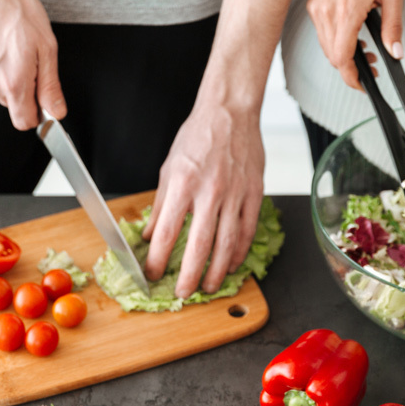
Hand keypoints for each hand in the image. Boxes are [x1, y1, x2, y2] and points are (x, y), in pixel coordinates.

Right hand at [0, 0, 65, 129]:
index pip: (25, 122)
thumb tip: (56, 112)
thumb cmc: (15, 11)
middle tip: (31, 59)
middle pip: (13, 105)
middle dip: (25, 89)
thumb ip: (50, 86)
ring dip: (10, 75)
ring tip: (14, 46)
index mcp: (13, 85)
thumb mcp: (46, 48)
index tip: (44, 99)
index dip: (39, 114)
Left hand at [141, 99, 264, 297]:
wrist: (229, 113)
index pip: (168, 232)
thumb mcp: (168, 168)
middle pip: (200, 245)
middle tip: (183, 293)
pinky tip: (233, 264)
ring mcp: (236, 194)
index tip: (152, 273)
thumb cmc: (197, 137)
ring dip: (217, 271)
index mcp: (183, 184)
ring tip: (209, 286)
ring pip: (228, 243)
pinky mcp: (254, 194)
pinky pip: (248, 230)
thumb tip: (150, 235)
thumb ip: (161, 205)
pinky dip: (240, 251)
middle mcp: (210, 191)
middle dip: (189, 275)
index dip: (158, 258)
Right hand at [307, 0, 403, 88]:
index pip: (342, 57)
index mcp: (347, 11)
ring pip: (326, 48)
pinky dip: (336, 42)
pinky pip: (322, 34)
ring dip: (344, 56)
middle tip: (372, 66)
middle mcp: (326, 12)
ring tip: (365, 50)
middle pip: (333, 57)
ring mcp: (317, 9)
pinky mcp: (314, 6)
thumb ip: (394, 26)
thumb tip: (396, 52)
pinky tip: (352, 35)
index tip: (363, 84)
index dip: (352, 77)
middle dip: (352, 68)